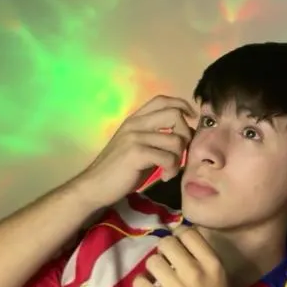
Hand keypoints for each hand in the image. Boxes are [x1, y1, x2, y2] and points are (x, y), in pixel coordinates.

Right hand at [72, 95, 196, 208]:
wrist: (95, 186)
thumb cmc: (120, 170)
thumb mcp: (140, 147)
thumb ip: (158, 137)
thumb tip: (187, 134)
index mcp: (135, 120)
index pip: (162, 100)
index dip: (182, 105)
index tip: (191, 119)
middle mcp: (135, 123)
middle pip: (175, 114)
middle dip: (186, 135)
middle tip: (181, 154)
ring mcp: (134, 137)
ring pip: (176, 140)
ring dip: (179, 159)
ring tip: (171, 170)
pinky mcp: (136, 153)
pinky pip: (169, 157)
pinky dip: (172, 169)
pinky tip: (165, 177)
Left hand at [132, 227, 233, 286]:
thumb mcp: (221, 279)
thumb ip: (204, 261)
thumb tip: (182, 243)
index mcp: (213, 264)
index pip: (188, 233)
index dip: (179, 236)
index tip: (177, 245)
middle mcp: (194, 272)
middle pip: (166, 243)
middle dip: (163, 250)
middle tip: (166, 262)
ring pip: (152, 261)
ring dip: (153, 268)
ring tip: (158, 277)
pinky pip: (140, 282)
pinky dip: (142, 283)